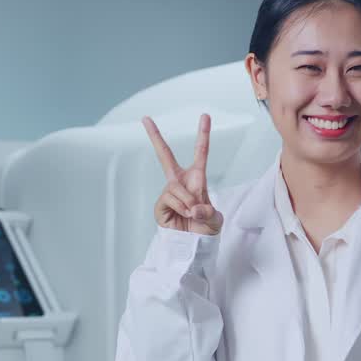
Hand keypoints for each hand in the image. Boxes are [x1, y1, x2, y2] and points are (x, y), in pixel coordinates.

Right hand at [144, 114, 223, 235]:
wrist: (194, 244)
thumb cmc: (205, 228)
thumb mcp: (215, 219)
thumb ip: (208, 212)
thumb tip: (193, 206)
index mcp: (197, 178)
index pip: (201, 152)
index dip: (203, 134)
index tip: (205, 115)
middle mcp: (180, 181)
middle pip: (164, 155)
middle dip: (155, 136)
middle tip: (145, 118)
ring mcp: (168, 192)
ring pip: (176, 188)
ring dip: (188, 203)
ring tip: (192, 214)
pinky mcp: (160, 204)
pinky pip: (170, 199)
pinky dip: (180, 208)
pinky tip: (182, 216)